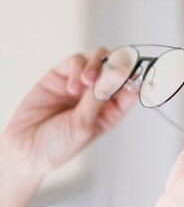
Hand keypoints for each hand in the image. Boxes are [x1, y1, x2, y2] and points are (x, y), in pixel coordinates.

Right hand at [1, 49, 136, 177]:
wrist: (25, 148)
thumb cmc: (58, 145)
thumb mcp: (84, 124)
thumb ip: (100, 97)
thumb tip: (119, 72)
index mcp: (112, 111)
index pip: (131, 87)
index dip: (136, 77)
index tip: (136, 71)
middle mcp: (99, 95)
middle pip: (116, 67)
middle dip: (116, 66)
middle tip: (111, 72)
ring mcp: (81, 83)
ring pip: (98, 59)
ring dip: (96, 66)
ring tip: (86, 82)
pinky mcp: (61, 75)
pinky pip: (76, 61)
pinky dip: (77, 69)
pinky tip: (71, 87)